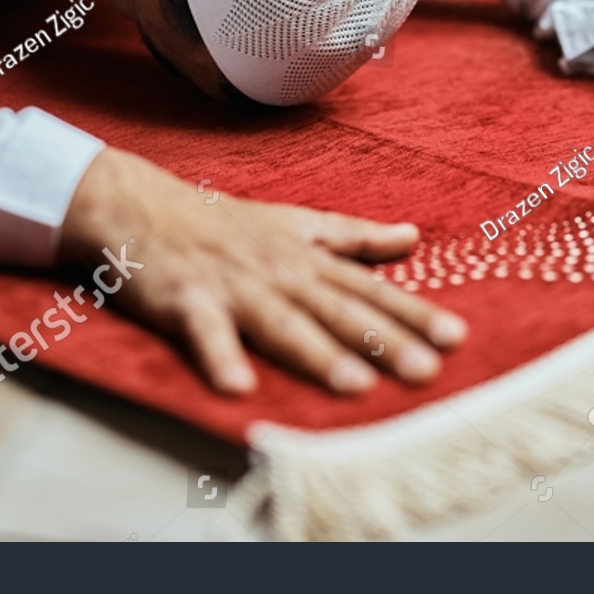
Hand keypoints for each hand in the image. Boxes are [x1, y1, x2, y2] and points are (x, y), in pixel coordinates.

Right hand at [60, 149, 466, 393]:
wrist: (138, 205)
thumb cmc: (220, 222)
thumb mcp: (294, 222)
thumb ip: (354, 237)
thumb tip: (412, 236)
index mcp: (305, 257)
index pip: (368, 289)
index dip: (412, 312)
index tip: (456, 337)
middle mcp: (278, 271)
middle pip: (337, 310)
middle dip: (383, 341)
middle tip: (426, 371)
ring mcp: (233, 286)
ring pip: (282, 323)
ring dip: (317, 354)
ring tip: (355, 386)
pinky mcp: (187, 299)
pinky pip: (206, 333)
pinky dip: (220, 358)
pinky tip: (239, 388)